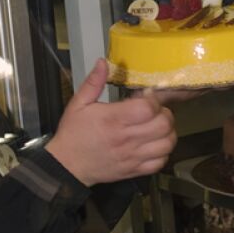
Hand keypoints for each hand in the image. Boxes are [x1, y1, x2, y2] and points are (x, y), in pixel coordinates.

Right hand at [47, 58, 177, 185]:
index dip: (153, 100)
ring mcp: (132, 156)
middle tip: (154, 112)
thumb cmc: (73, 133)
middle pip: (164, 125)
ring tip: (156, 128)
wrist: (66, 165)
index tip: (146, 97)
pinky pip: (160, 162)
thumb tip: (103, 63)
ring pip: (167, 144)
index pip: (148, 108)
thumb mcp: (78, 104)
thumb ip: (93, 83)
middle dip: (164, 114)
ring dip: (167, 133)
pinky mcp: (134, 169)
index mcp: (113, 119)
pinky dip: (162, 152)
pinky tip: (153, 145)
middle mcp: (126, 138)